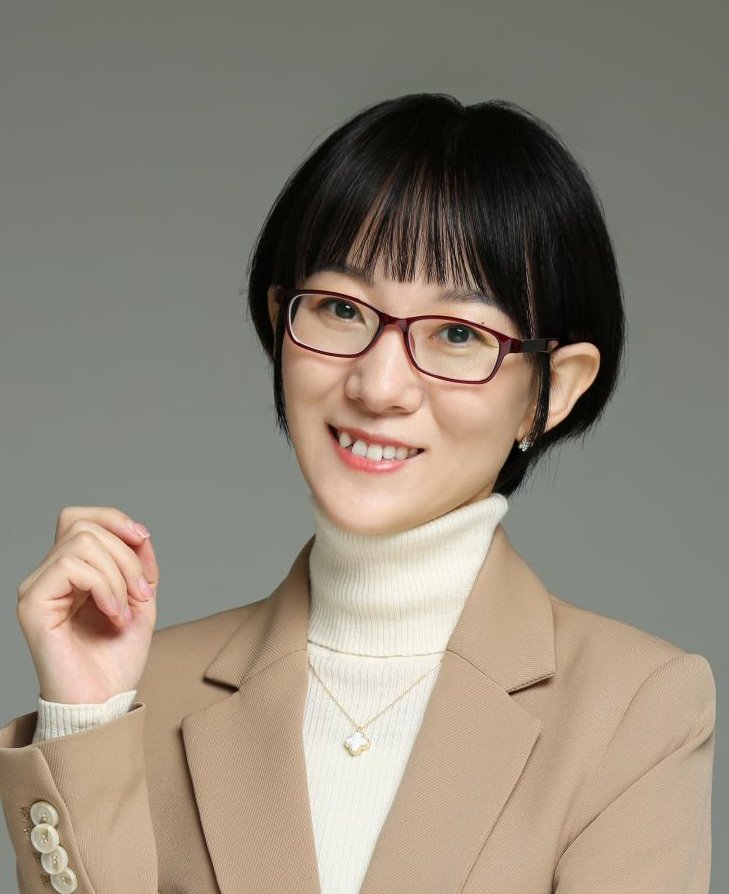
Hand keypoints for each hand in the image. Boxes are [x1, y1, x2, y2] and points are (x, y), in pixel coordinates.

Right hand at [16, 506, 159, 704]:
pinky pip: (69, 566)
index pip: (79, 518)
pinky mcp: (32, 604)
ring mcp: (37, 588)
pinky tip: (113, 614)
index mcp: (71, 571)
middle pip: (84, 526)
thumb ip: (139, 562)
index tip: (143, 539)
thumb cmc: (117, 657)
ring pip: (80, 541)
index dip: (114, 519)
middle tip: (141, 594)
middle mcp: (49, 575)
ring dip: (118, 574)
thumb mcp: (141, 598)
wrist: (104, 701)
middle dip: (126, 555)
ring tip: (125, 610)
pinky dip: (104, 585)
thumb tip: (138, 532)